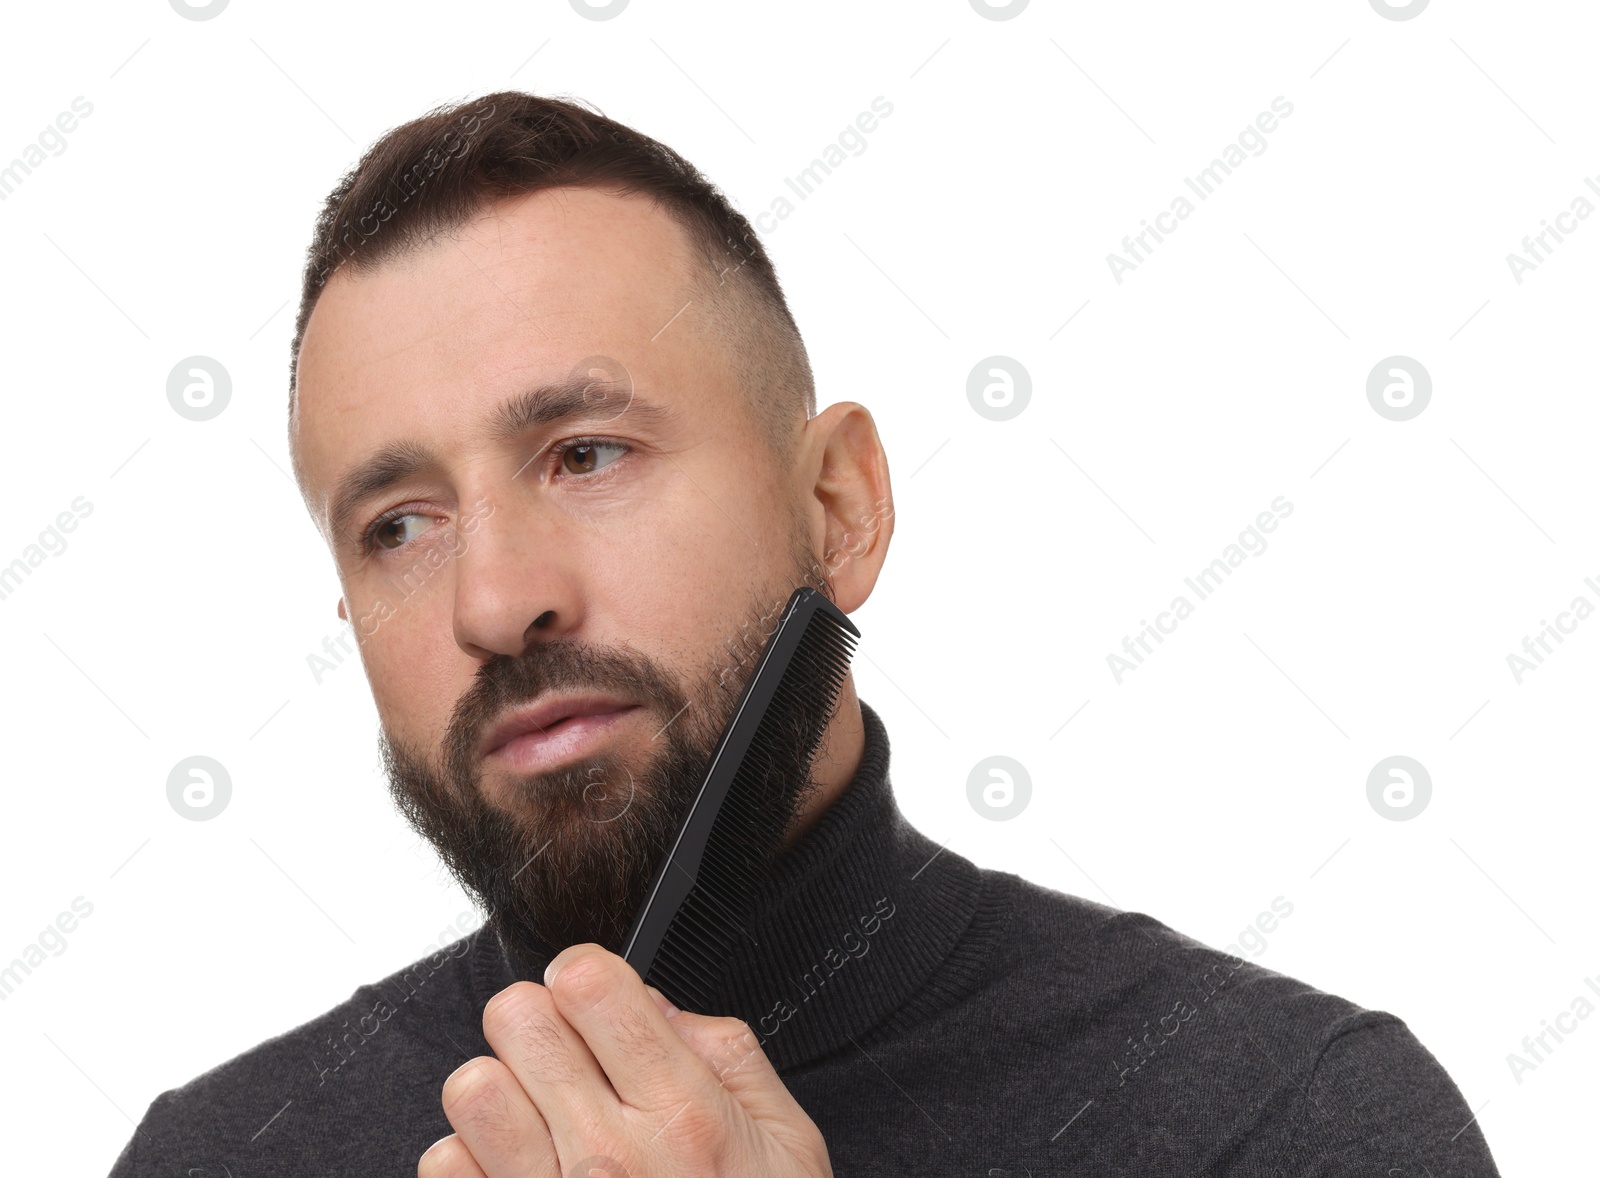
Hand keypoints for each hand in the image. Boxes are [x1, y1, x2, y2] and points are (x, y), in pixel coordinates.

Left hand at [418, 942, 833, 1177]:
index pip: (587, 981)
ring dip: (500, 1093)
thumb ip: (728, 1053)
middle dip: (539, 1025)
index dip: (587, 979)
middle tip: (565, 1060)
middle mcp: (610, 1155)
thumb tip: (655, 1005)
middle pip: (515, 1017)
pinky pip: (443, 1167)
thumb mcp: (789, 1144)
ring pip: (471, 1086)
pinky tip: (518, 1176)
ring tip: (537, 1120)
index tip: (595, 1002)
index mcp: (684, 1112)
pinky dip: (471, 1165)